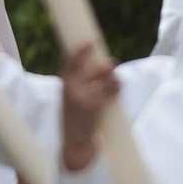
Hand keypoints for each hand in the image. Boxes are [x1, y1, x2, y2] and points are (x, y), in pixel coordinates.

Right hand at [62, 42, 116, 171]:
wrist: (75, 141)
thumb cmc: (74, 117)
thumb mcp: (70, 98)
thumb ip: (78, 83)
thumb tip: (100, 67)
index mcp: (64, 84)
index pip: (70, 60)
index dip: (81, 49)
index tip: (91, 42)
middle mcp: (71, 88)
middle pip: (93, 68)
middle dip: (105, 66)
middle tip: (112, 64)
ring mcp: (83, 97)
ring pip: (105, 79)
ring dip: (114, 78)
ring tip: (116, 79)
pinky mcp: (95, 106)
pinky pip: (111, 91)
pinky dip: (117, 88)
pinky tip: (119, 87)